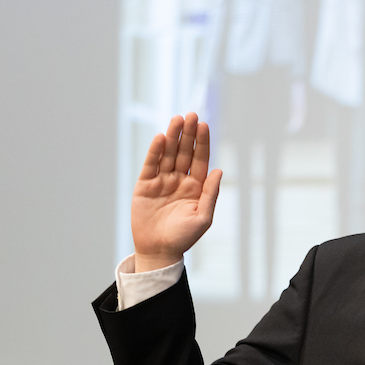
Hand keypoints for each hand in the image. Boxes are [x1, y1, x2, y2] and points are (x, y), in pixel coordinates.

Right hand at [130, 112, 222, 271]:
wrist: (159, 250)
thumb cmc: (183, 237)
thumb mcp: (202, 217)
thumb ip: (210, 193)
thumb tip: (219, 170)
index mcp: (196, 187)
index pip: (200, 160)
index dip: (202, 142)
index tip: (204, 125)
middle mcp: (179, 180)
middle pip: (185, 152)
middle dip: (188, 134)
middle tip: (192, 114)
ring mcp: (162, 181)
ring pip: (168, 154)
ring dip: (173, 137)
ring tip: (178, 119)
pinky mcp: (145, 185)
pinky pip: (151, 164)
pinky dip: (155, 151)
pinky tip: (161, 138)